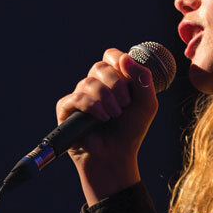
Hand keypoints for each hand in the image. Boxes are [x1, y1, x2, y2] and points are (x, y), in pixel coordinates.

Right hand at [56, 48, 157, 204]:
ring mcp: (79, 96)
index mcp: (114, 79)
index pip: (111, 56)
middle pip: (100, 66)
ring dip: (106, 100)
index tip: (129, 76)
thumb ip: (143, 78)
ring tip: (113, 116)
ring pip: (89, 82)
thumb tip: (126, 57)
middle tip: (125, 104)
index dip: (120, 61)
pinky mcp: (66, 109)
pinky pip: (76, 97)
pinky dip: (92, 107)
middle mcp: (95, 85)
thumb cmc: (131, 131)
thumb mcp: (146, 104)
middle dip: (116, 85)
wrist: (116, 155)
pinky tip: (101, 118)